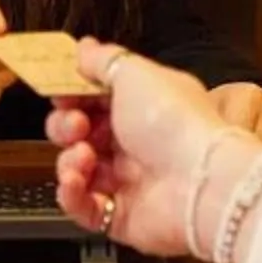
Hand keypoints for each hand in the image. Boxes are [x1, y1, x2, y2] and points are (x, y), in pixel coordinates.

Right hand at [45, 38, 261, 258]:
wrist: (202, 182)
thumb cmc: (176, 123)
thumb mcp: (136, 74)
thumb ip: (104, 60)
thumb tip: (83, 47)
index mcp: (139, 106)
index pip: (92, 97)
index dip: (71, 94)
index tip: (60, 91)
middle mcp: (133, 142)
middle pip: (79, 132)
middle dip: (65, 125)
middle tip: (77, 124)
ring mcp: (127, 180)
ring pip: (76, 169)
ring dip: (68, 159)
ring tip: (83, 157)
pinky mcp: (121, 215)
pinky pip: (82, 207)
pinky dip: (71, 194)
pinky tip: (75, 181)